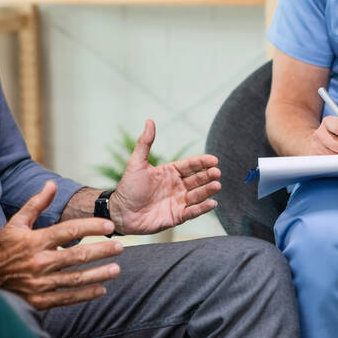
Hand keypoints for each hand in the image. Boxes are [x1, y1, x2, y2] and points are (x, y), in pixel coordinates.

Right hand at [0, 181, 122, 309]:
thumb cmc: (4, 247)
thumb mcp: (17, 222)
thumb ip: (36, 203)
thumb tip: (52, 184)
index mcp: (35, 240)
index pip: (69, 231)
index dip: (91, 227)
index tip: (109, 226)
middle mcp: (39, 262)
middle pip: (76, 256)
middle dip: (101, 251)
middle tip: (120, 247)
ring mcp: (39, 283)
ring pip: (75, 279)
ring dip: (98, 274)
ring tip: (116, 269)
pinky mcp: (39, 300)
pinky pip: (66, 298)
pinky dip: (85, 295)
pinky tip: (101, 290)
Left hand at [110, 119, 220, 234]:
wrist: (120, 213)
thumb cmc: (127, 188)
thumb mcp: (136, 163)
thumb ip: (145, 143)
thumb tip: (149, 120)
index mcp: (170, 172)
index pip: (190, 165)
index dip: (202, 162)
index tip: (214, 160)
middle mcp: (177, 186)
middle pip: (197, 179)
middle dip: (208, 176)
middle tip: (217, 172)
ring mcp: (178, 202)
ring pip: (197, 195)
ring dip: (208, 190)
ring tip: (216, 185)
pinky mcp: (177, 217)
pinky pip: (193, 212)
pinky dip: (203, 208)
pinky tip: (212, 203)